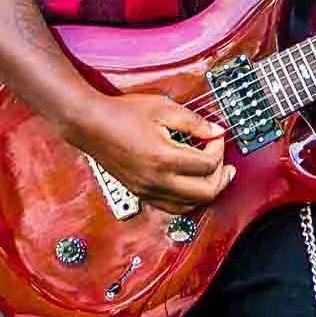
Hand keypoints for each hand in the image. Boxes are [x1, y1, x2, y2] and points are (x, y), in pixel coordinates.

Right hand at [65, 92, 235, 212]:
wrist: (89, 124)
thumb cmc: (121, 114)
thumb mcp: (163, 108)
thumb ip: (194, 122)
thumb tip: (216, 132)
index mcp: (163, 158)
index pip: (207, 165)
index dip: (219, 150)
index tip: (216, 138)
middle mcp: (156, 180)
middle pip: (205, 193)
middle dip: (221, 177)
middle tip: (226, 165)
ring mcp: (147, 190)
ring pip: (189, 206)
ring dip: (207, 192)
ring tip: (215, 177)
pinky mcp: (141, 193)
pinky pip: (172, 207)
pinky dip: (188, 200)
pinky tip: (193, 186)